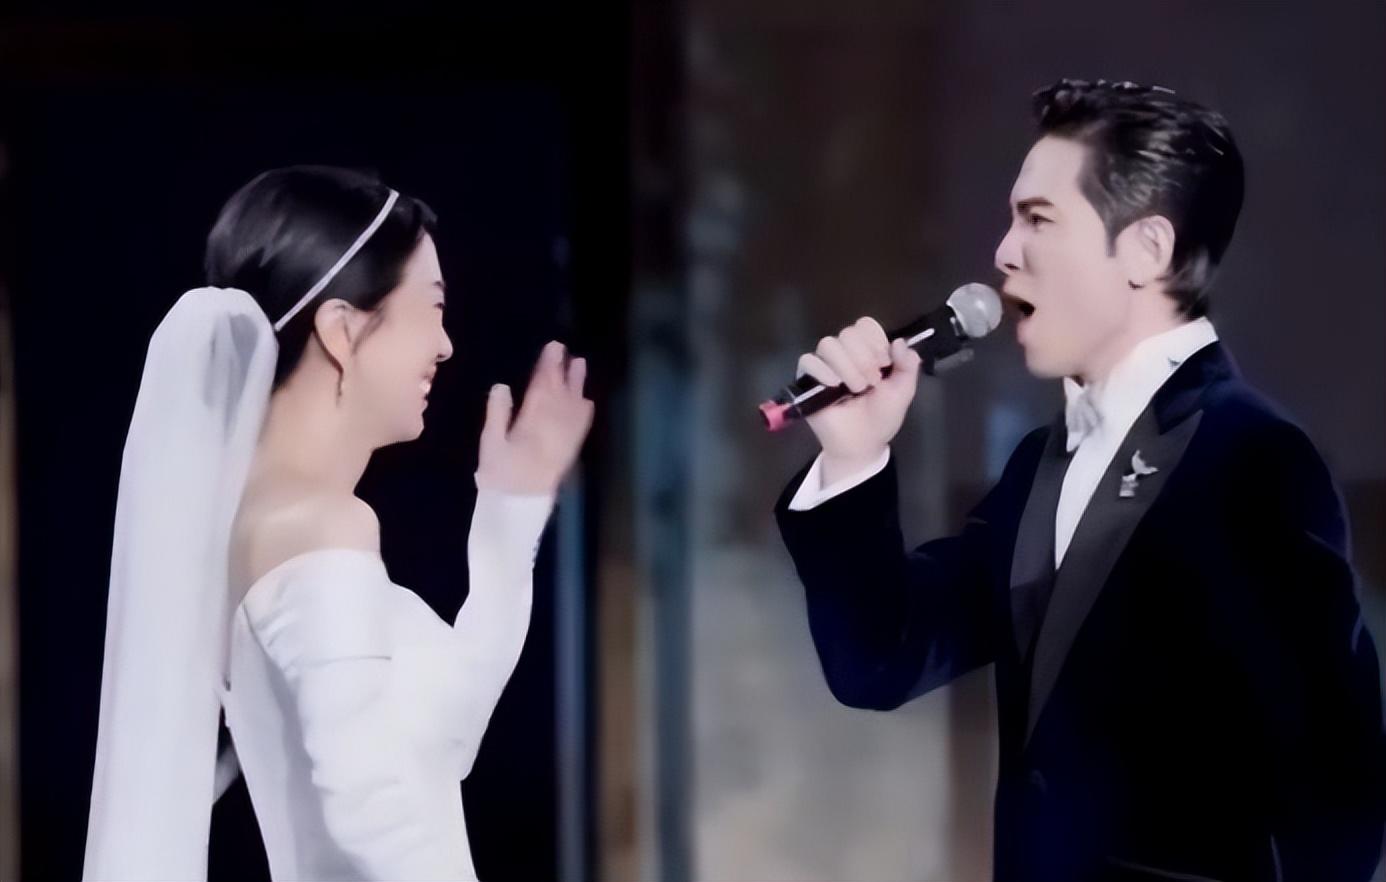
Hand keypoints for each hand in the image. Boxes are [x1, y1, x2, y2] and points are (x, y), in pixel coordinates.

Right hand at [476, 340, 593, 494]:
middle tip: (565, 350)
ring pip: (574, 405)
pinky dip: (584, 410)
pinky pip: (582, 425)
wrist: (519, 506)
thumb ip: (497, 413)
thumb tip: (502, 386)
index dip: (548, 366)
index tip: (552, 348)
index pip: (543, 387)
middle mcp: (554, 426)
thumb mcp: (490, 443)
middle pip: (561, 392)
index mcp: (532, 421)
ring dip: (577, 385)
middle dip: (563, 370)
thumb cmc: (501, 474)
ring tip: (580, 364)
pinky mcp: (570, 450)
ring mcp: (566, 438)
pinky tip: (586, 402)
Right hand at [796, 317, 921, 482]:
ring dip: (846, 366)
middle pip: (848, 333)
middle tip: (872, 382)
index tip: (884, 363)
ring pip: (828, 344)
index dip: (875, 340)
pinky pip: (808, 361)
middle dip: (864, 357)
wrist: (862, 444)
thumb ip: (908, 365)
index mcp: (867, 351)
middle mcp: (845, 354)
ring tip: (855, 389)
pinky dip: (823, 371)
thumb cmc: (882, 417)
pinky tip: (835, 386)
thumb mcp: (903, 391)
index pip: (865, 325)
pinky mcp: (807, 380)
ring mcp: (825, 365)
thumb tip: (899, 342)